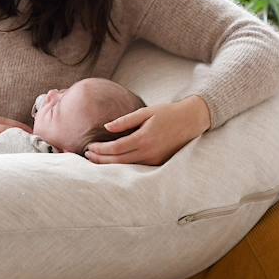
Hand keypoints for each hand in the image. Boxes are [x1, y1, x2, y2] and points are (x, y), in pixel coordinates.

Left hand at [84, 95, 210, 165]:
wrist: (191, 120)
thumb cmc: (167, 113)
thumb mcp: (146, 111)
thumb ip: (125, 120)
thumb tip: (106, 126)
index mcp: (143, 138)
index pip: (115, 148)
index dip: (100, 150)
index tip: (89, 146)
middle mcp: (149, 152)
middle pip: (118, 161)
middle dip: (100, 160)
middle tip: (87, 155)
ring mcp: (154, 160)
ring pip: (126, 167)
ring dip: (108, 164)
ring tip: (95, 160)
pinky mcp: (158, 163)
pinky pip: (136, 167)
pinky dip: (122, 166)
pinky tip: (112, 162)